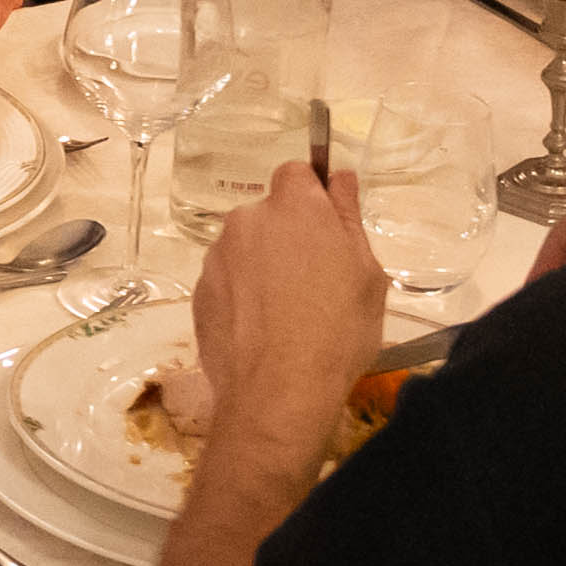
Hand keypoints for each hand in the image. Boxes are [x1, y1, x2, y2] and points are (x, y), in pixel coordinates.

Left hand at [186, 153, 388, 460]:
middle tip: (316, 281)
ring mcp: (216, 258)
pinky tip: (262, 331)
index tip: (328, 227)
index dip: (312, 197)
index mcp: (293, 207)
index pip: (296, 173)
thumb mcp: (366, 273)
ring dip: (262, 268)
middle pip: (269, 215)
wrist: (279, 392)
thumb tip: (339, 177)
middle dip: (288, 236)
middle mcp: (246, 221)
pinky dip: (242, 297)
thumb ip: (348, 217)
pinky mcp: (199, 293)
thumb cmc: (338, 329)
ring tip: (287, 315)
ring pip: (245, 250)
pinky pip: (227, 283)